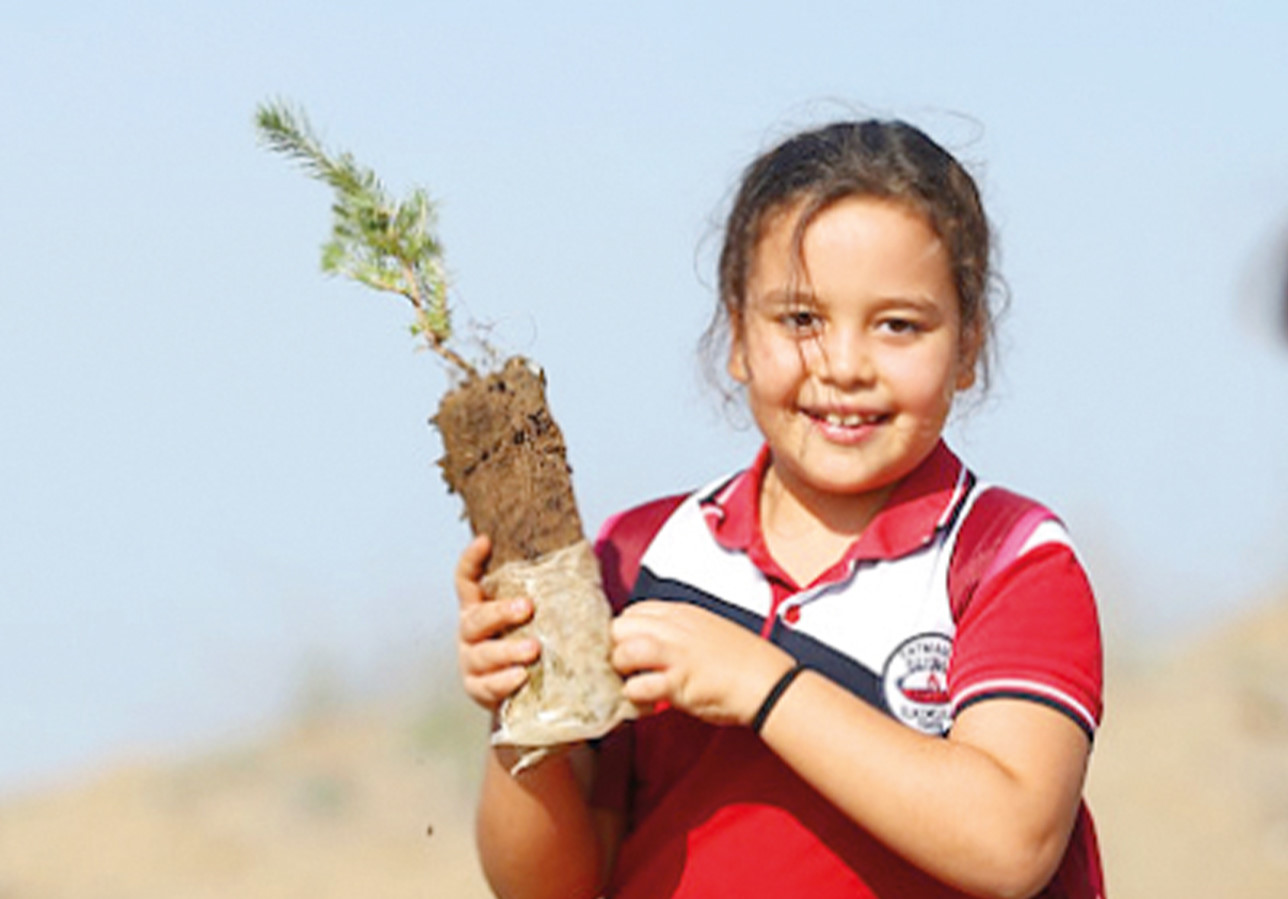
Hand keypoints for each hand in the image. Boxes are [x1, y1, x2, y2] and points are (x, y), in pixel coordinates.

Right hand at [456, 534, 541, 710]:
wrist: (528, 688)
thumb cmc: (535, 638)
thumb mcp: (538, 613)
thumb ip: (549, 588)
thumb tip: (582, 549)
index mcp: (480, 606)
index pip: (466, 579)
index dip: (471, 560)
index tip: (485, 541)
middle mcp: (469, 632)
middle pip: (476, 618)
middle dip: (500, 612)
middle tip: (528, 607)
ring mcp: (471, 662)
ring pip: (483, 654)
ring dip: (507, 650)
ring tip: (534, 649)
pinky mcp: (478, 689)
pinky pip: (488, 685)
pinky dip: (504, 681)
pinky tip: (521, 676)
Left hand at [610, 600, 794, 726]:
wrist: (768, 682)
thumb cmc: (743, 661)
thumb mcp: (708, 629)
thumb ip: (680, 632)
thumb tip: (656, 644)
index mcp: (682, 614)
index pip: (634, 611)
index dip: (627, 631)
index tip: (632, 647)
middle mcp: (675, 629)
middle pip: (620, 627)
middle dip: (617, 647)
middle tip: (629, 667)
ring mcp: (676, 654)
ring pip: (623, 651)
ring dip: (622, 669)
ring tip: (634, 681)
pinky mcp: (678, 682)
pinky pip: (638, 687)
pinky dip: (635, 696)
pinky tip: (647, 703)